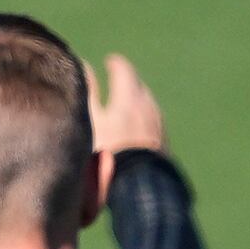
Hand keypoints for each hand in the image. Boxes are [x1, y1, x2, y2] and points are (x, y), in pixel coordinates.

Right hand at [89, 53, 166, 199]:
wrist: (140, 187)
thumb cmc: (110, 152)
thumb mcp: (92, 120)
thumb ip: (89, 92)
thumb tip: (84, 66)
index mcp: (130, 96)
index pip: (123, 69)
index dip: (115, 64)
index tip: (110, 62)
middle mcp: (148, 106)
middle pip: (138, 86)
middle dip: (128, 82)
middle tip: (117, 83)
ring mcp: (159, 125)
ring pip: (148, 105)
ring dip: (136, 102)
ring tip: (124, 109)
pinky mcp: (165, 143)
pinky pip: (153, 123)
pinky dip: (143, 120)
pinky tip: (135, 132)